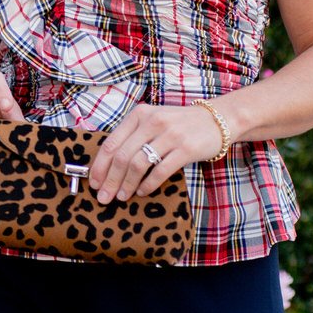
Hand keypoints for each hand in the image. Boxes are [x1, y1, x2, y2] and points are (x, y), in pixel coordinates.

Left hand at [88, 102, 227, 202]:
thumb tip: (108, 166)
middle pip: (122, 157)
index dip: (100, 166)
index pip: (111, 143)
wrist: (218, 120)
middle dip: (110, 181)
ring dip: (127, 184)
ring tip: (123, 197)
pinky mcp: (186, 149)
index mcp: (139, 114)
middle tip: (104, 197)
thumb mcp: (153, 122)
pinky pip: (160, 171)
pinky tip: (142, 192)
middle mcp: (153, 122)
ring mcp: (170, 135)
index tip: (94, 183)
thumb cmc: (180, 125)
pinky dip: (148, 185)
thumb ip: (133, 137)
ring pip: (138, 165)